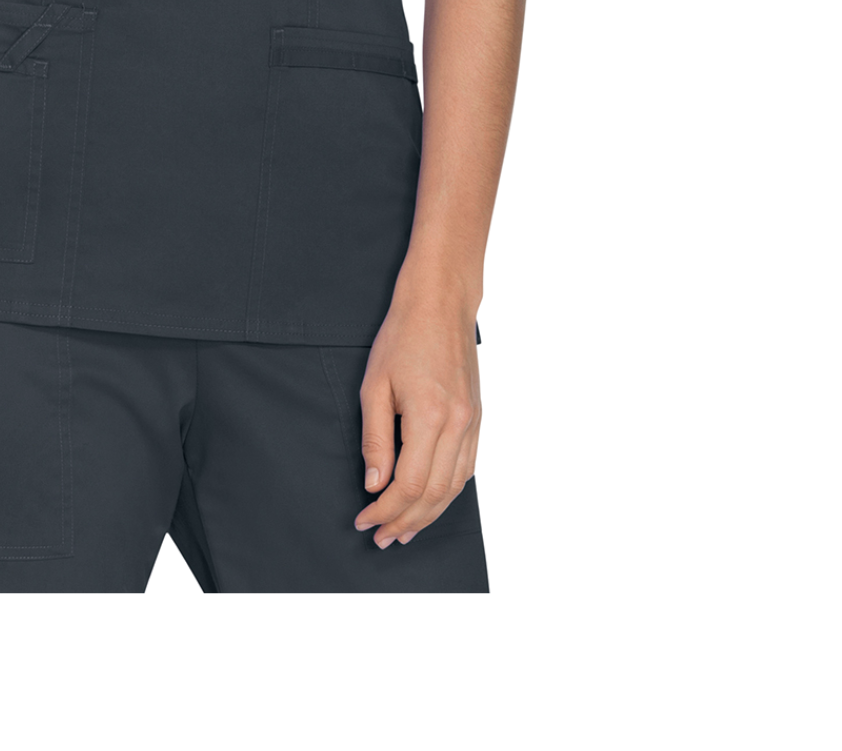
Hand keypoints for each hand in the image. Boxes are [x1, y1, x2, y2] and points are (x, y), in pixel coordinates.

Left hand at [353, 275, 481, 547]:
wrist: (441, 303)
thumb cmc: (403, 337)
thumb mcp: (374, 385)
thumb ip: (375, 439)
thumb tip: (374, 484)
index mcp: (430, 416)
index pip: (408, 484)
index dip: (385, 510)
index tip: (364, 520)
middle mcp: (458, 424)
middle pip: (433, 494)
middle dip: (405, 522)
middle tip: (381, 538)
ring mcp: (472, 422)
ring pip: (454, 487)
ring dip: (428, 514)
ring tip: (404, 531)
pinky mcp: (477, 417)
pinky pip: (467, 468)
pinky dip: (448, 493)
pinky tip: (431, 502)